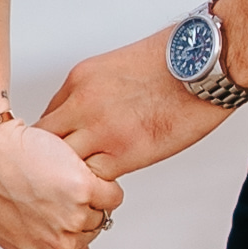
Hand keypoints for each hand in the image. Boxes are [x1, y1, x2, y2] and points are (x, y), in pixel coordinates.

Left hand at [0, 116, 120, 248]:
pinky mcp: (83, 189)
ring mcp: (73, 219)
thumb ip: (39, 248)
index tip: (49, 210)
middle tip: (50, 188)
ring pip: (102, 210)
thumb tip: (70, 245)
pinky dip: (102, 181)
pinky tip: (77, 170)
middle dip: (77, 208)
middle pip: (91, 231)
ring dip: (88, 192)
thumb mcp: (10, 233)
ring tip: (56, 178)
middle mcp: (60, 247)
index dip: (68, 227)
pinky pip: (112, 193)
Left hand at [41, 33, 244, 182]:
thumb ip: (93, 93)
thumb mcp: (117, 66)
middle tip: (60, 177)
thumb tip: (87, 119)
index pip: (47, 119)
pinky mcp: (123, 153)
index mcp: (79, 80)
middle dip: (48, 162)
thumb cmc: (173, 61)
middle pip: (44, 143)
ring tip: (80, 187)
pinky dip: (97, 187)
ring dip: (70, 177)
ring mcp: (100, 129)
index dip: (51, 142)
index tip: (59, 155)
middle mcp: (81, 104)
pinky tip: (106, 187)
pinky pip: (94, 180)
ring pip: (63, 165)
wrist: (203, 62)